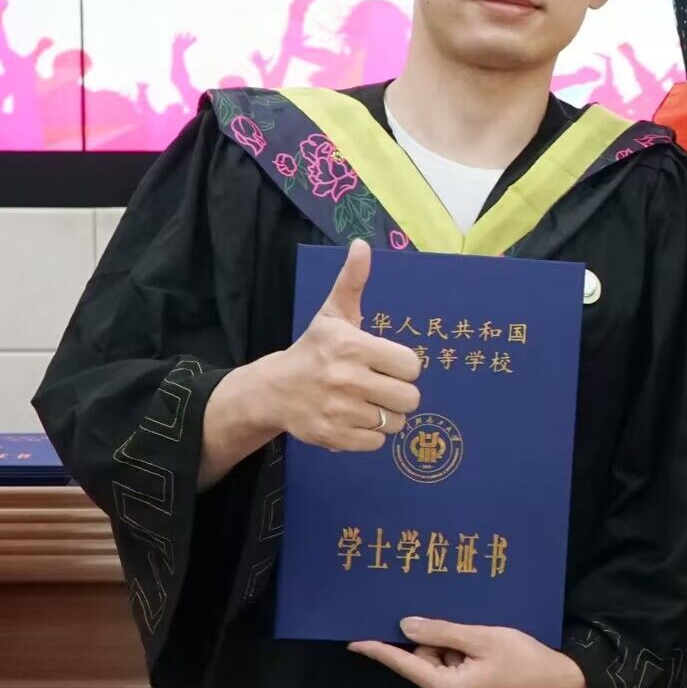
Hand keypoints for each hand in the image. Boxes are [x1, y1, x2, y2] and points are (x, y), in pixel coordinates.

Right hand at [265, 239, 421, 450]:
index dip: (404, 367)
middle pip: (409, 399)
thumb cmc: (313, 350)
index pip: (411, 366)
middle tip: (381, 387)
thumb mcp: (332, 314)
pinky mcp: (333, 437)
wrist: (274, 389)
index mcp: (353, 347)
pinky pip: (375, 443)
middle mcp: (347, 379)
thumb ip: (352, 281)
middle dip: (399, 394)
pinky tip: (354, 419)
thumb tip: (361, 245)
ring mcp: (340, 411)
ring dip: (385, 415)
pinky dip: (369, 434)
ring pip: (394, 422)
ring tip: (367, 403)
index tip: (387, 364)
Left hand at [349, 619, 587, 687]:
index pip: (404, 665)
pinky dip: (462, 659)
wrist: (562, 684)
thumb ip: (441, 632)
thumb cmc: (526, 659)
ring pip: (439, 666)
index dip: (378, 650)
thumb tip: (405, 627)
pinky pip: (452, 674)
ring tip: (486, 645)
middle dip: (440, 643)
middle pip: (425, 662)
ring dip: (454, 650)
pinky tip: (488, 654)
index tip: (353, 641)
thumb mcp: (483, 638)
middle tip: (473, 634)